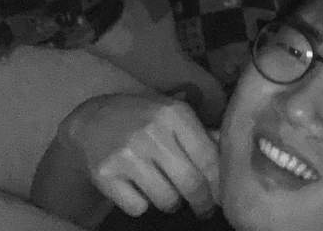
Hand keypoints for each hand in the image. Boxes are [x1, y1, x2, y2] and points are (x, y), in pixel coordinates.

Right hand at [61, 93, 219, 218]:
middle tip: (204, 209)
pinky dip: (142, 205)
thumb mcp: (172, 115)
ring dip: (172, 203)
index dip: (219, 183)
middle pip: (191, 183)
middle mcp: (152, 132)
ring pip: (166, 199)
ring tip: (167, 192)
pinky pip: (138, 208)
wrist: (91, 119)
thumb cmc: (143, 118)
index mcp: (175, 114)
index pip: (208, 158)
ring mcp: (128, 154)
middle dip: (202, 202)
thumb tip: (231, 160)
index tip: (223, 197)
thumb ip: (202, 135)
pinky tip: (138, 189)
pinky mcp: (106, 175)